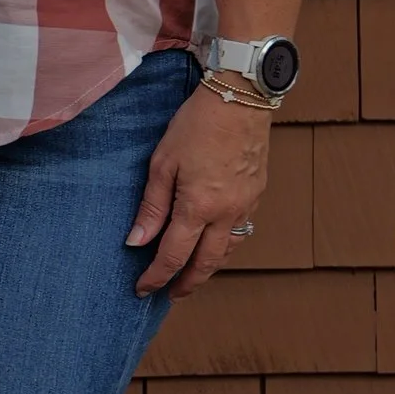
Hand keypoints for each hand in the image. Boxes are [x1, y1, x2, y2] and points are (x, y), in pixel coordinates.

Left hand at [125, 83, 274, 296]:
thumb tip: (137, 241)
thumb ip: (152, 206)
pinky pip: (241, 231)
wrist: (241, 98)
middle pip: (206, 264)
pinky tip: (215, 245)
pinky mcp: (257, 194)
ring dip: (208, 269)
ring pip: (228, 251)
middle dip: (186, 284)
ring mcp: (246, 204)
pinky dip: (225, 247)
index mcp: (198, 206)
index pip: (173, 255)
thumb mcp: (162, 162)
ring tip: (191, 277)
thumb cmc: (197, 124)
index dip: (156, 277)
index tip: (142, 289)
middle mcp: (226, 213)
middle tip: (169, 295)